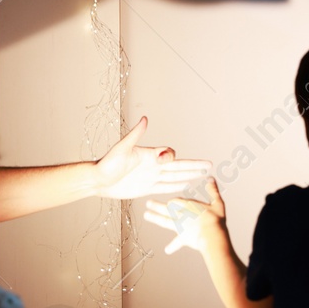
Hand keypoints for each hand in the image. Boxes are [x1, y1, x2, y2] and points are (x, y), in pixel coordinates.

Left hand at [94, 117, 213, 199]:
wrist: (99, 180)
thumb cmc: (107, 163)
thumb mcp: (122, 148)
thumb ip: (135, 135)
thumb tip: (145, 119)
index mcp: (149, 155)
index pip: (168, 154)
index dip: (172, 156)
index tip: (169, 159)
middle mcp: (153, 165)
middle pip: (178, 165)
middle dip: (194, 165)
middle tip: (209, 165)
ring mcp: (151, 177)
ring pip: (175, 176)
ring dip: (190, 175)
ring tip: (204, 175)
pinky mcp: (147, 188)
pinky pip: (165, 187)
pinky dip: (177, 187)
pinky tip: (187, 185)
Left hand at [145, 178, 225, 254]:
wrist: (211, 235)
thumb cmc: (216, 219)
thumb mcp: (217, 202)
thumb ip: (213, 191)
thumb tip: (211, 179)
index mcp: (188, 205)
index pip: (176, 201)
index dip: (175, 201)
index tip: (174, 202)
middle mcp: (181, 214)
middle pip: (166, 208)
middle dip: (157, 205)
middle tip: (148, 203)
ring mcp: (180, 226)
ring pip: (164, 220)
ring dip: (155, 218)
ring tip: (146, 215)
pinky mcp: (182, 238)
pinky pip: (176, 243)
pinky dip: (172, 246)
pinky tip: (167, 250)